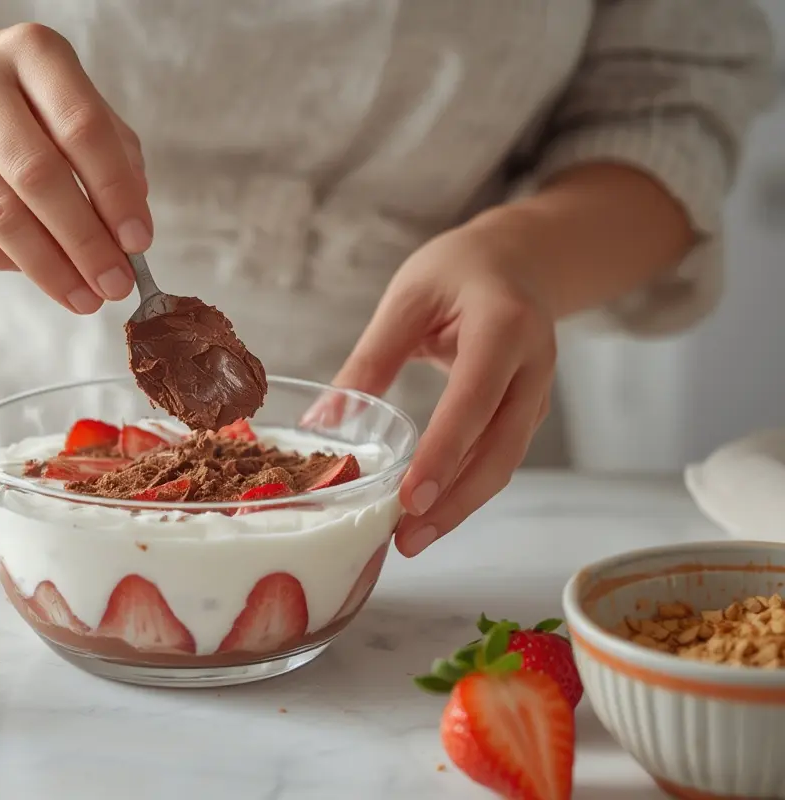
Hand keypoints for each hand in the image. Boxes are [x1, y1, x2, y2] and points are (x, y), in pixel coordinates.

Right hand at [0, 24, 151, 313]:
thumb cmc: (35, 105)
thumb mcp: (82, 107)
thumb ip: (117, 159)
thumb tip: (131, 233)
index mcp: (34, 52)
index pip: (82, 128)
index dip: (115, 191)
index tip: (139, 242)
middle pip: (37, 175)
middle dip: (84, 241)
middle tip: (115, 284)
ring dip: (49, 267)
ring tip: (85, 297)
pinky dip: (9, 263)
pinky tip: (41, 274)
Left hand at [330, 225, 556, 556]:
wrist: (522, 259)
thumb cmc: (459, 271)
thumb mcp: (409, 299)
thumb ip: (369, 359)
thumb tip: (319, 422)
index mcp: (503, 326)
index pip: (473, 400)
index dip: (444, 454)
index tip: (410, 499)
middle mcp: (533, 364)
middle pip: (500, 449)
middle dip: (456, 502)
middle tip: (407, 540)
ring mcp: (539, 392)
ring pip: (504, 462)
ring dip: (462, 506)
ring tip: (412, 538)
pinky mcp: (530, 411)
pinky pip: (500, 456)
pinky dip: (468, 487)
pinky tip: (432, 511)